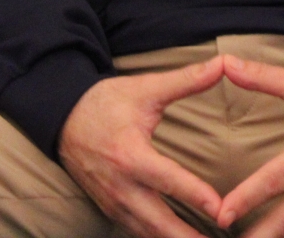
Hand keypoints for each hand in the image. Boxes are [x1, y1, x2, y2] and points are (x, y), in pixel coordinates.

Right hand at [59, 55, 226, 237]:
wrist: (62, 119)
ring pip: (148, 234)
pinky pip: (138, 232)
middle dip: (187, 237)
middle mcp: (121, 186)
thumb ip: (185, 80)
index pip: (168, 180)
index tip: (219, 208)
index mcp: (130, 155)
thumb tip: (221, 63)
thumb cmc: (105, 103)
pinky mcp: (111, 210)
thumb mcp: (145, 89)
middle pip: (159, 223)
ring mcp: (114, 203)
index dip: (195, 195)